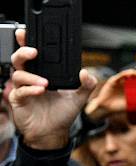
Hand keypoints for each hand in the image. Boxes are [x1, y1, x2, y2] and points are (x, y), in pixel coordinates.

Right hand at [9, 29, 95, 149]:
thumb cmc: (62, 114)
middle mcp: (31, 77)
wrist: (53, 133)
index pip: (34, 54)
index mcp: (43, 72)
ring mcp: (23, 88)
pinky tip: (40, 91)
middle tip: (34, 51)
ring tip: (46, 83)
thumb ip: (86, 84)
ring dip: (32, 76)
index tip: (28, 31)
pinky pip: (20, 91)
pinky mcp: (18, 100)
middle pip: (19, 58)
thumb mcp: (79, 98)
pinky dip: (30, 89)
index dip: (28, 41)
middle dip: (23, 51)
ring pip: (18, 74)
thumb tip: (86, 72)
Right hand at [84, 69, 135, 121]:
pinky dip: (126, 73)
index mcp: (134, 89)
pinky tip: (131, 73)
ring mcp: (121, 81)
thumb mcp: (132, 105)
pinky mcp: (114, 80)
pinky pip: (120, 75)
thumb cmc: (120, 107)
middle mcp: (128, 83)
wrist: (106, 108)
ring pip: (130, 74)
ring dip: (135, 72)